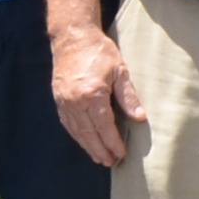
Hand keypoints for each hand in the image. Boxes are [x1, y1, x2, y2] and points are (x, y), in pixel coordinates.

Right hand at [50, 21, 146, 171]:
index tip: (121, 153)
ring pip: (76, 131)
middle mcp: (75, 101)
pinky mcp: (58, 99)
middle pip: (89, 133)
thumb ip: (128, 96)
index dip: (113, 142)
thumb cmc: (98, 51)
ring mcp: (64, 101)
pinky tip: (84, 141)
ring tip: (98, 157)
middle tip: (110, 162)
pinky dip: (76, 135)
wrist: (72, 36)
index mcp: (92, 94)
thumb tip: (139, 117)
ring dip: (88, 146)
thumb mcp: (120, 70)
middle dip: (100, 150)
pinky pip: (67, 123)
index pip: (104, 126)